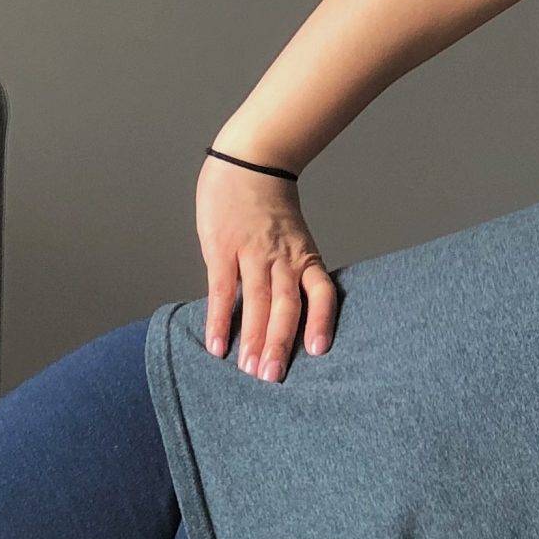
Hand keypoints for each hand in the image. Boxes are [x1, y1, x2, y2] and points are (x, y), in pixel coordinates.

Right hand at [197, 151, 338, 380]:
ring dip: (254, 340)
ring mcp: (252, 253)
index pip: (321, 293)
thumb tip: (286, 314)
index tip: (318, 352)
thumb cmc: (270, 205)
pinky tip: (217, 346)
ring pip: (258, 303)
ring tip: (250, 372)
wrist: (249, 160)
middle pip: (287, 307)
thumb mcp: (292, 238)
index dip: (321, 322)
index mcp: (305, 257)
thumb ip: (291, 271)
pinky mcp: (222, 248)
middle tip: (273, 378)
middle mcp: (283, 258)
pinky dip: (221, 320)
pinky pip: (222, 290)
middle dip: (281, 345)